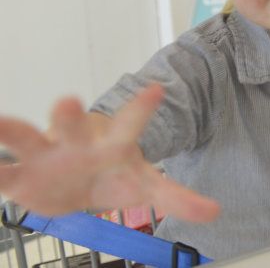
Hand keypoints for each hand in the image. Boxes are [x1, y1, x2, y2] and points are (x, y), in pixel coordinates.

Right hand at [0, 84, 219, 221]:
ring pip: (26, 137)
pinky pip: (0, 172)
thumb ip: (177, 197)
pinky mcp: (19, 176)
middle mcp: (75, 142)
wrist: (78, 180)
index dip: (143, 110)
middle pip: (73, 125)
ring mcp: (44, 155)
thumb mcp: (146, 185)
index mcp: (111, 145)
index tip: (156, 89)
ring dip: (11, 130)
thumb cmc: (114, 174)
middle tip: (70, 101)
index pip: (131, 124)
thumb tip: (215, 212)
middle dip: (70, 114)